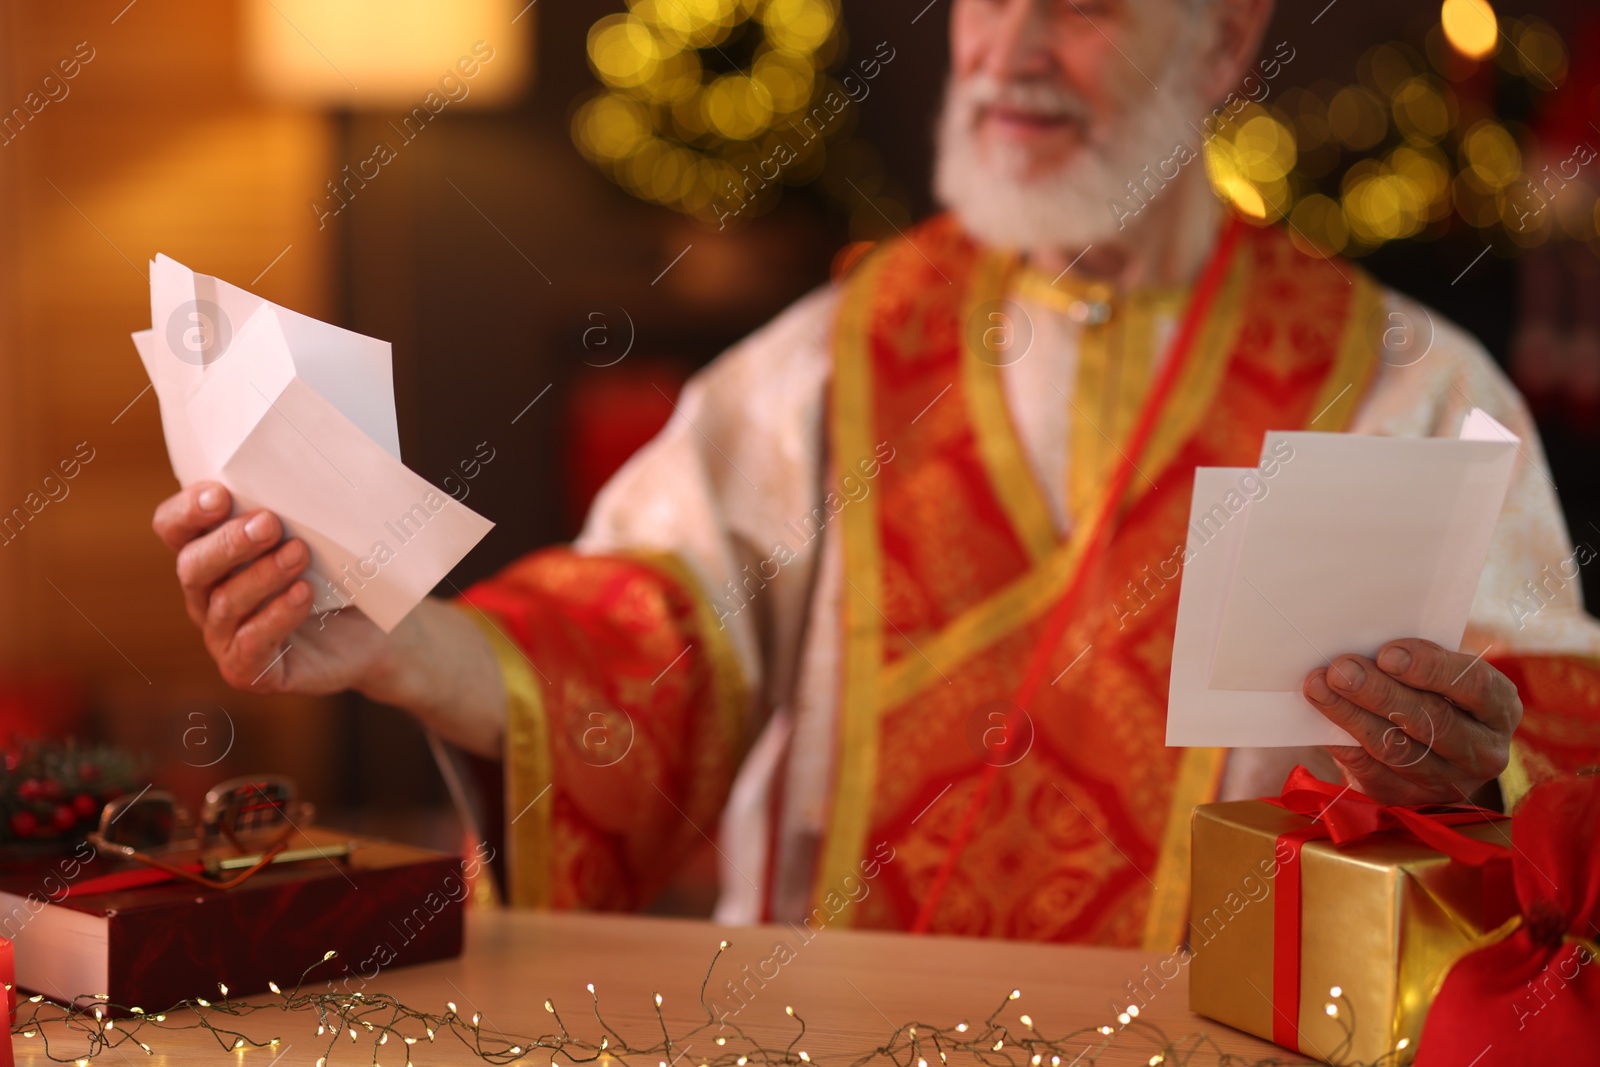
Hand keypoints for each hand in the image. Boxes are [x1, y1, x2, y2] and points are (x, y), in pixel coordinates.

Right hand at [152, 482, 391, 695]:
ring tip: (300, 554)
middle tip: (270, 522)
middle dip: (229, 542)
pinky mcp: (250, 670)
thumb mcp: (320, 535)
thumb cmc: (340, 576)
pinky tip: (303, 595)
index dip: (187, 510)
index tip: (219, 493)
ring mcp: (224, 636)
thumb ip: (299, 508)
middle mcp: (208, 595)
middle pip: (192, 565)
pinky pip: (251, 644)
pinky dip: (276, 616)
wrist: (377, 634)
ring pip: (224, 603)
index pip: (174, 528)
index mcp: (212, 554)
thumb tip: (311, 461)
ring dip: (262, 574)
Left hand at [1302, 638, 1520, 805]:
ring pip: (1397, 749)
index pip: (1474, 686)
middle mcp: (1484, 751)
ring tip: (1320, 687)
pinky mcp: (1410, 799)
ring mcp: (1449, 782)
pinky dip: (1344, 745)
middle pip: (1431, 721)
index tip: (1387, 653)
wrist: (1425, 742)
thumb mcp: (1438, 670)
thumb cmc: (1430, 689)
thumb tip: (1367, 650)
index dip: (1430, 668)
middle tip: (1341, 669)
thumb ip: (1415, 660)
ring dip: (1352, 715)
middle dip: (1380, 692)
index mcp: (1500, 707)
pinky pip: (1373, 774)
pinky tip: (1322, 722)